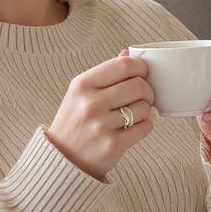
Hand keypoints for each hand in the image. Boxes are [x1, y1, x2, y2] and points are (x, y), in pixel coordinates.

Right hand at [45, 50, 155, 180]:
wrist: (62, 158)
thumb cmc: (76, 120)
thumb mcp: (81, 92)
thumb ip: (106, 72)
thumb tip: (129, 53)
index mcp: (82, 84)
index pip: (125, 65)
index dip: (141, 67)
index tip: (142, 74)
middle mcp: (90, 103)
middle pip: (139, 86)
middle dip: (147, 90)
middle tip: (143, 96)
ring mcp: (100, 125)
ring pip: (144, 108)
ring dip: (145, 110)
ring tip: (134, 114)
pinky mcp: (112, 145)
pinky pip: (145, 127)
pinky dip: (144, 126)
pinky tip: (133, 128)